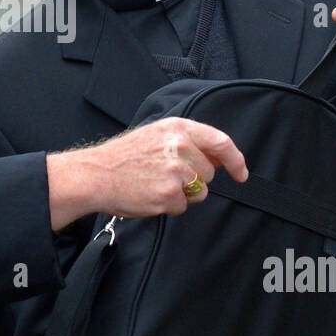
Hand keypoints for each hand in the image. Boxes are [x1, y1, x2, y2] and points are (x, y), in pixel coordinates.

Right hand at [46, 117, 247, 230]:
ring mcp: (176, 170)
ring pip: (199, 192)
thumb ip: (189, 142)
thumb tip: (221, 158)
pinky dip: (169, 206)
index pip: (222, 142)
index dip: (236, 160)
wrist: (95, 174)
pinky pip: (183, 207)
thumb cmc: (124, 157)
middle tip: (166, 176)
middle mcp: (181, 146)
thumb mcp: (157, 135)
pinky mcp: (170, 193)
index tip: (241, 173)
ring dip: (182, 194)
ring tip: (155, 184)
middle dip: (195, 180)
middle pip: (210, 173)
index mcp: (179, 128)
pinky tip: (149, 194)